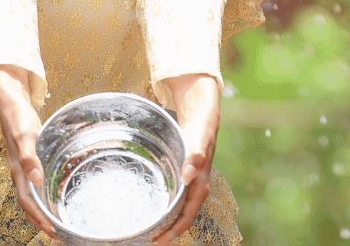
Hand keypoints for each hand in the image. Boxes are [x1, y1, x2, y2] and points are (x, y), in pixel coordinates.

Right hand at [0, 64, 56, 238]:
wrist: (11, 100)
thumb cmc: (18, 117)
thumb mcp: (26, 136)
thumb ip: (30, 157)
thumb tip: (37, 181)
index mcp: (18, 170)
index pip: (28, 202)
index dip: (39, 218)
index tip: (52, 230)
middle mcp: (20, 171)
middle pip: (29, 203)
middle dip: (41, 219)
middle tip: (58, 232)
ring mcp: (23, 164)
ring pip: (31, 193)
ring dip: (42, 208)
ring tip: (56, 218)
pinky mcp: (29, 156)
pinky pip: (35, 180)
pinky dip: (43, 191)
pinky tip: (53, 190)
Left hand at [153, 74, 219, 243]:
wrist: (203, 117)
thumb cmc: (201, 129)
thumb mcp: (199, 140)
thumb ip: (195, 157)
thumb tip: (187, 175)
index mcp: (200, 186)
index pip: (186, 218)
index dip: (172, 232)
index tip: (155, 242)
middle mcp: (195, 189)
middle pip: (181, 219)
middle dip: (166, 233)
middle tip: (146, 241)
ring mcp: (190, 185)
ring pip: (177, 211)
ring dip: (164, 222)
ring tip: (147, 230)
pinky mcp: (183, 178)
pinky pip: (174, 199)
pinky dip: (164, 207)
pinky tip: (152, 206)